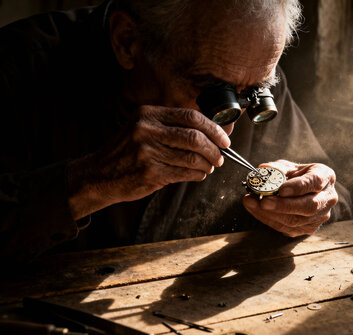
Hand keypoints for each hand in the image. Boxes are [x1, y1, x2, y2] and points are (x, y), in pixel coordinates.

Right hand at [68, 105, 230, 218]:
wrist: (99, 174)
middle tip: (220, 157)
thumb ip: (173, 127)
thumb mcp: (144, 128)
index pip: (191, 117)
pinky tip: (198, 174)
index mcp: (149, 114)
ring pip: (192, 157)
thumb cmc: (128, 152)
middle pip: (195, 137)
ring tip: (209, 167)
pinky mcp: (150, 172)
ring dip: (207, 164)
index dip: (213, 129)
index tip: (224, 139)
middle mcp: (147, 129)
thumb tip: (213, 132)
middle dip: (214, 149)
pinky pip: (184, 173)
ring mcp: (147, 151)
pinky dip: (197, 174)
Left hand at [243, 160, 337, 236]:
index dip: (298, 187)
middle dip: (284, 206)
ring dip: (272, 214)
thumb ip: (277, 168)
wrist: (304, 191)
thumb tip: (263, 170)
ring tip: (253, 204)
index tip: (281, 190)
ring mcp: (321, 215)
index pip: (315, 182)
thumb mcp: (289, 166)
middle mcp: (328, 197)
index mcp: (326, 176)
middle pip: (309, 206)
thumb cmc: (296, 176)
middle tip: (264, 202)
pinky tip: (257, 211)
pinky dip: (270, 220)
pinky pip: (289, 228)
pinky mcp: (310, 228)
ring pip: (298, 220)